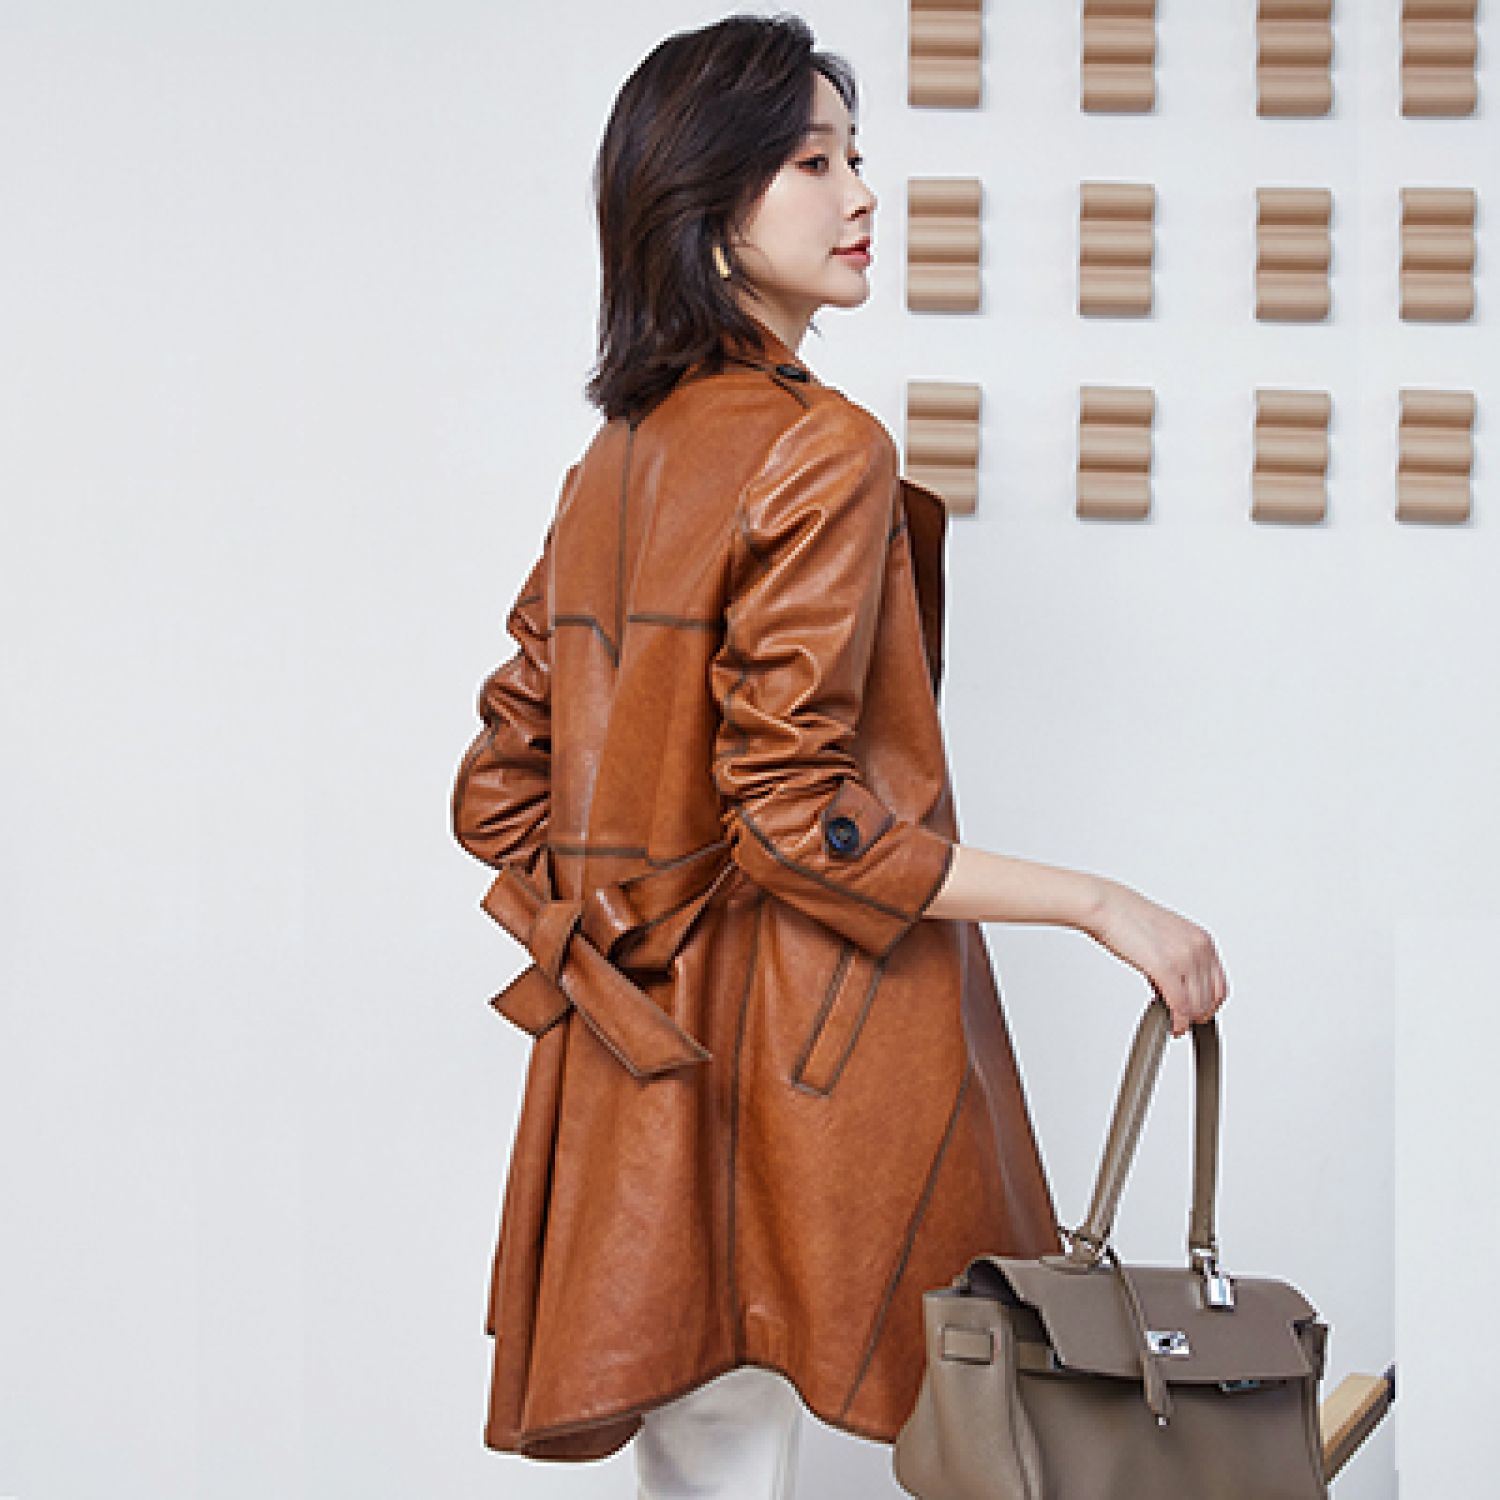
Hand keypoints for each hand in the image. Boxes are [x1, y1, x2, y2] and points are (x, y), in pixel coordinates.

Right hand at [1083, 880, 1228, 1036]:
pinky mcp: (1166, 968)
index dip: (1210, 1005)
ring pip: (1197, 1005)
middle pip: (1210, 999)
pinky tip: (1172, 1025)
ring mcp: (1184, 958)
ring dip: (1187, 1020)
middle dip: (1197, 1016)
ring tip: (1174, 1023)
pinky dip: (1178, 1021)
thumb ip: (1179, 960)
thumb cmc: (1128, 918)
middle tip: (1183, 1022)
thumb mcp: (1167, 937)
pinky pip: (1180, 1006)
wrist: (1107, 906)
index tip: (1198, 1013)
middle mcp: (1199, 948)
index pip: (1219, 985)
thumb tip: (1176, 988)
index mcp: (1202, 939)